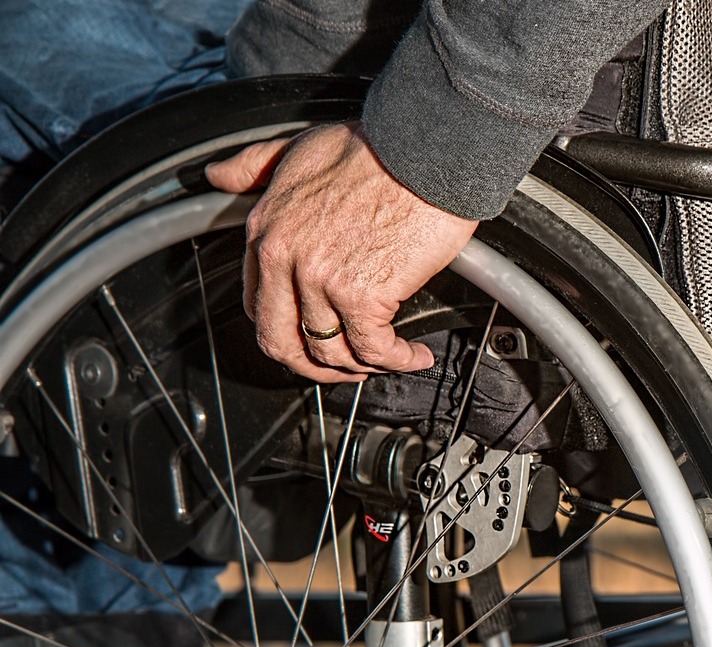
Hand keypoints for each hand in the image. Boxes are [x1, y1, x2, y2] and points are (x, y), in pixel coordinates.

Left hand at [205, 123, 477, 382]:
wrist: (425, 149)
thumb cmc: (377, 147)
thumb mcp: (298, 146)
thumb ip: (255, 165)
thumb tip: (218, 175)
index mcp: (266, 230)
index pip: (259, 305)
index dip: (288, 331)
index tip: (314, 334)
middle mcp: (285, 259)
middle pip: (283, 343)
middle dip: (314, 367)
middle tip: (344, 367)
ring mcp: (322, 281)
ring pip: (330, 353)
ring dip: (362, 367)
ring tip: (389, 359)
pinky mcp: (364, 295)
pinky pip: (374, 350)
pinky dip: (397, 360)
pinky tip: (415, 354)